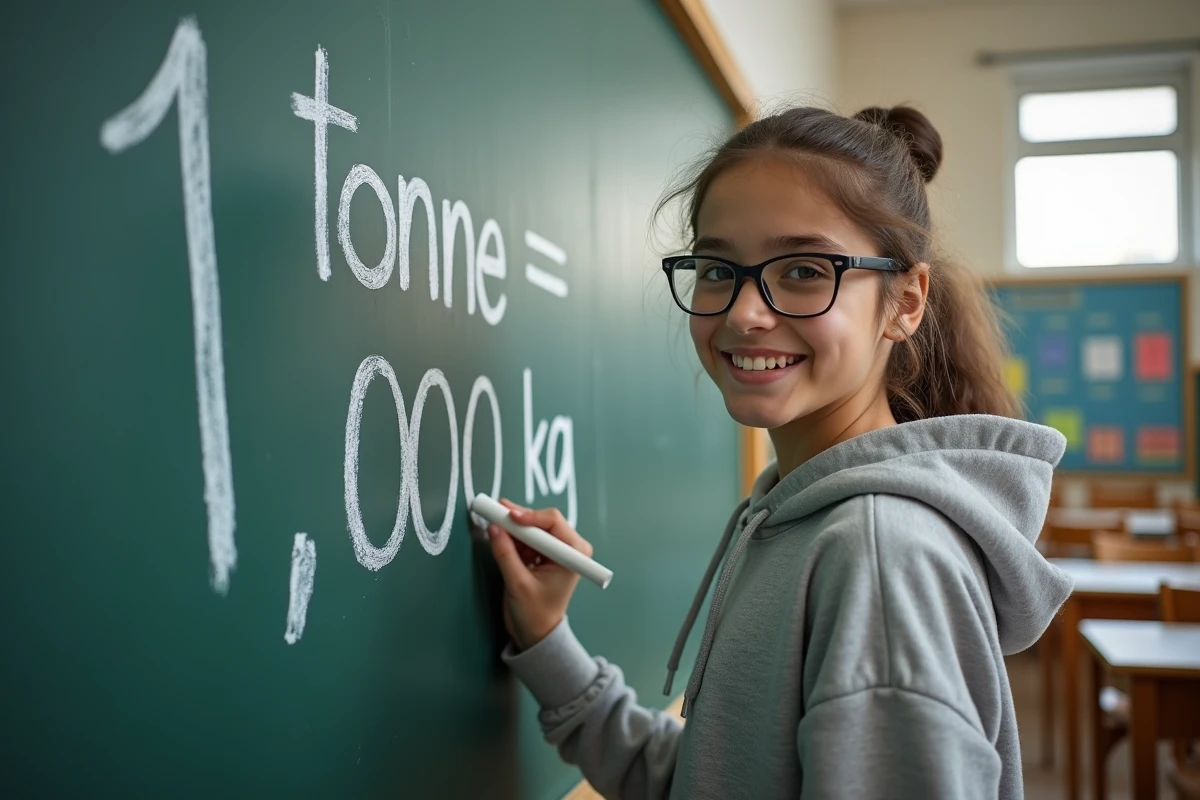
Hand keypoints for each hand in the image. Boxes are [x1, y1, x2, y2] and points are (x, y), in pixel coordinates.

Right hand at [486, 498, 594, 650]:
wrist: (535, 635)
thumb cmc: (535, 615)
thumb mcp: (518, 584)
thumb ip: (506, 554)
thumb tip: (493, 528)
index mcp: (574, 554)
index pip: (553, 522)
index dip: (529, 516)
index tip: (508, 515)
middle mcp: (567, 548)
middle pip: (540, 521)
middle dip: (517, 518)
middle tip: (493, 510)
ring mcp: (553, 551)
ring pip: (530, 528)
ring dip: (511, 526)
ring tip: (491, 519)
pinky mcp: (540, 555)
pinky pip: (524, 538)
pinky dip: (510, 535)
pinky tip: (497, 533)